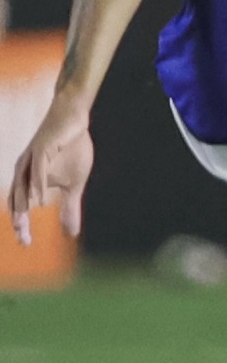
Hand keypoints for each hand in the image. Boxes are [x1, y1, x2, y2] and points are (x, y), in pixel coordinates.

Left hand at [9, 94, 94, 246]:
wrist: (74, 119)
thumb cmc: (72, 149)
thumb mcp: (74, 184)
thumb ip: (70, 207)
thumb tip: (72, 233)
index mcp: (29, 180)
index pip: (21, 206)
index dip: (22, 225)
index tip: (26, 244)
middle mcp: (24, 171)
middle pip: (17, 200)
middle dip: (18, 221)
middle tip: (23, 240)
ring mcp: (31, 160)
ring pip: (22, 187)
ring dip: (21, 207)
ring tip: (22, 226)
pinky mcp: (41, 149)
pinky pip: (36, 170)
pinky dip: (36, 186)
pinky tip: (39, 200)